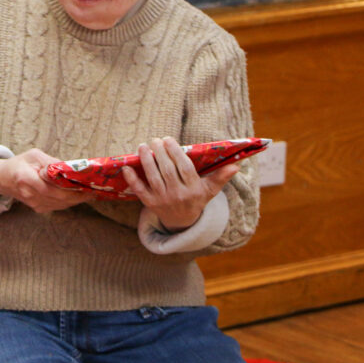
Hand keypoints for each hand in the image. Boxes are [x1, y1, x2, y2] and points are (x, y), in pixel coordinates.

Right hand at [0, 148, 95, 213]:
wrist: (3, 179)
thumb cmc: (19, 164)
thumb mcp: (33, 155)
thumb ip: (50, 162)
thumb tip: (68, 168)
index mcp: (26, 178)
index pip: (51, 188)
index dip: (70, 190)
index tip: (85, 186)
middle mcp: (30, 194)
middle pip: (59, 199)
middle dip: (78, 196)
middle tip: (93, 190)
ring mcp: (34, 204)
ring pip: (60, 204)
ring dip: (75, 200)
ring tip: (89, 193)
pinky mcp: (38, 208)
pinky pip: (57, 206)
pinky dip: (68, 202)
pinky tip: (77, 196)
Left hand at [122, 137, 238, 231]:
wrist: (183, 223)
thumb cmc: (196, 199)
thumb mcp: (210, 190)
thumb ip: (221, 177)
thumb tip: (237, 166)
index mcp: (193, 190)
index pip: (184, 168)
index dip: (175, 153)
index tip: (168, 139)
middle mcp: (178, 195)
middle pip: (167, 170)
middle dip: (160, 153)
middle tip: (155, 139)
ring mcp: (163, 200)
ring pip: (153, 178)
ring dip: (146, 160)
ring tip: (143, 146)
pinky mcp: (150, 204)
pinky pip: (139, 191)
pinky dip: (132, 179)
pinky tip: (126, 167)